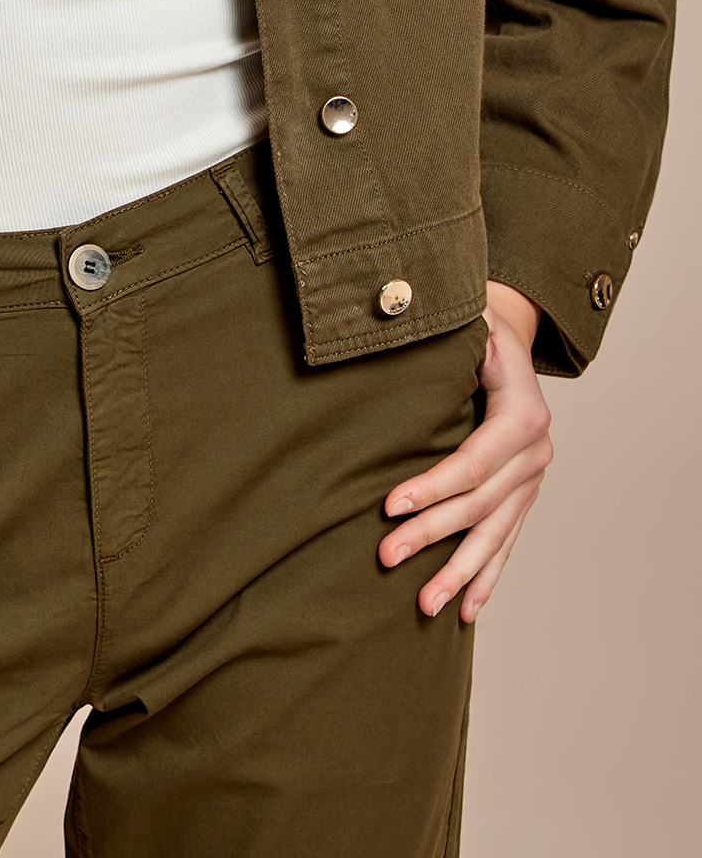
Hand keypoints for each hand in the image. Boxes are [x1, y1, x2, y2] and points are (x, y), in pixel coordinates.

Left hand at [378, 280, 552, 621]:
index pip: (473, 462)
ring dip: (459, 572)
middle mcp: (536, 454)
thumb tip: (396, 315)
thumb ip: (443, 325)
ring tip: (425, 605)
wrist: (510, 336)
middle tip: (387, 556)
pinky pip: (506, 542)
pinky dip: (487, 576)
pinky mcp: (523, 495)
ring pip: (494, 535)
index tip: (389, 507)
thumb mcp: (470, 318)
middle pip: (479, 505)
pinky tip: (467, 609)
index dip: (433, 487)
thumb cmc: (477, 325)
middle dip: (433, 534)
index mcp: (523, 414)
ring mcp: (532, 480)